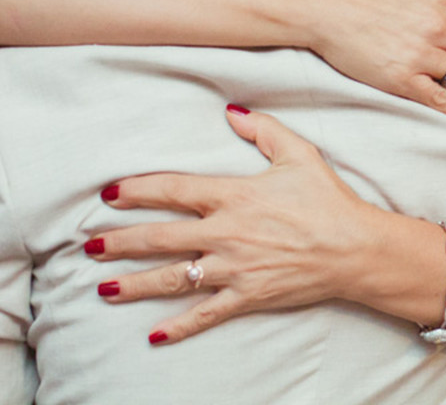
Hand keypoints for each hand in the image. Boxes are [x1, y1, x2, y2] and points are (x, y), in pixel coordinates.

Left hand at [88, 107, 379, 344]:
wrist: (355, 248)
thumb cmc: (328, 199)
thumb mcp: (299, 154)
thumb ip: (263, 130)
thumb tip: (231, 112)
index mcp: (234, 195)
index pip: (173, 190)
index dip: (137, 191)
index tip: (110, 194)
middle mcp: (226, 233)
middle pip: (160, 238)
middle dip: (120, 242)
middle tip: (89, 246)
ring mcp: (234, 268)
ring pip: (172, 278)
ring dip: (134, 284)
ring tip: (102, 287)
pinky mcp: (247, 296)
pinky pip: (205, 314)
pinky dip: (178, 326)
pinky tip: (152, 334)